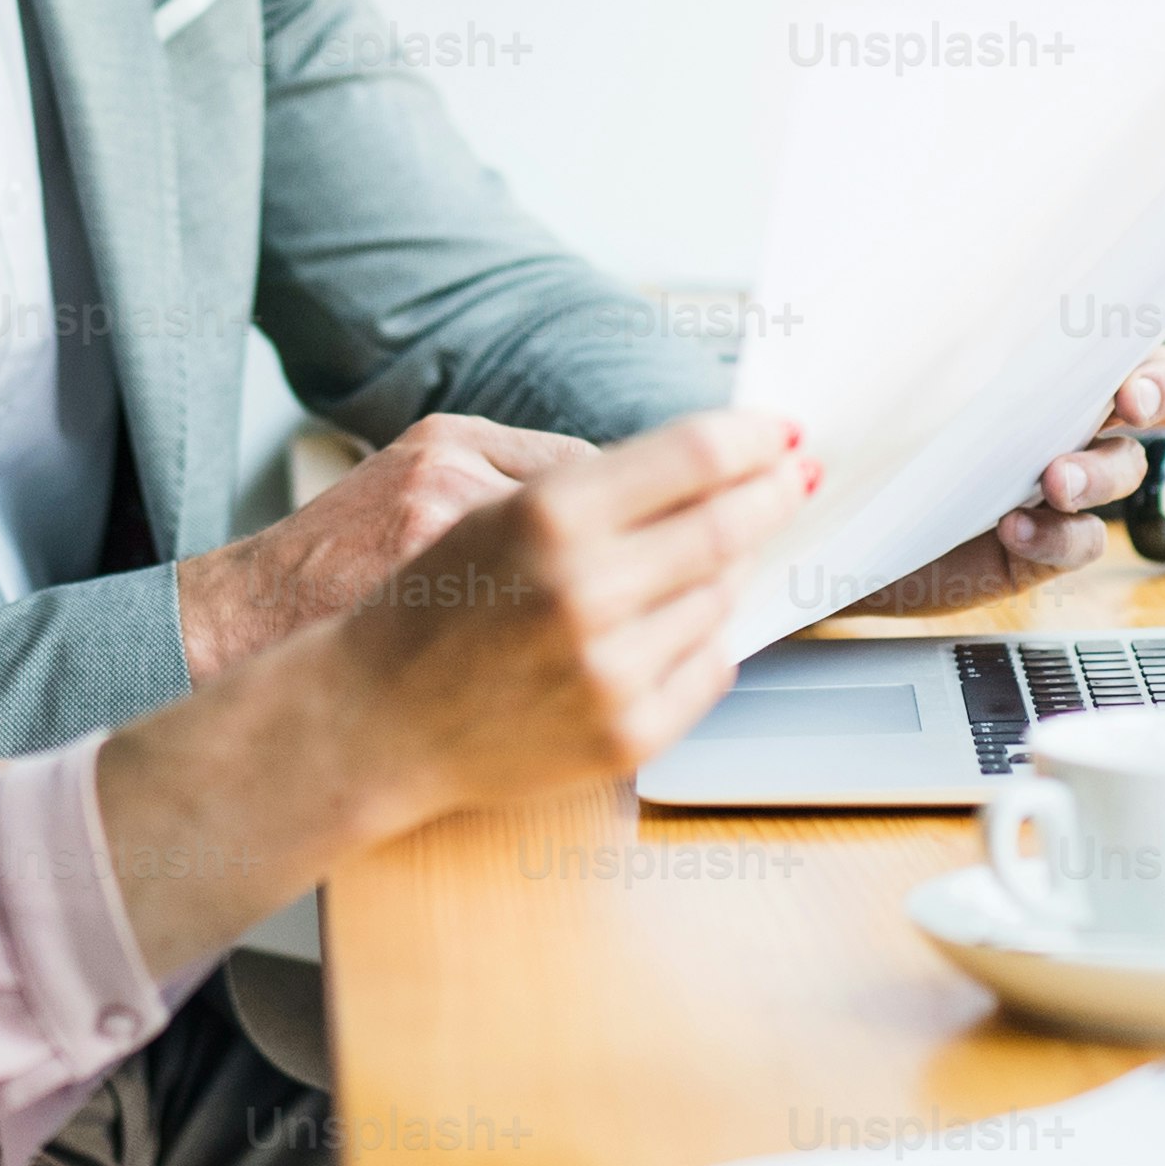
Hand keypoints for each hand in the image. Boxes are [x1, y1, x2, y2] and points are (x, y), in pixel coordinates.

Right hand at [91, 410, 806, 968]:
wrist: (367, 719)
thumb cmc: (420, 601)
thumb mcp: (478, 495)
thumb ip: (585, 473)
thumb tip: (690, 465)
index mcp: (549, 515)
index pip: (694, 456)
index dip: (753, 436)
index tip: (782, 431)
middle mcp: (586, 592)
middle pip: (728, 525)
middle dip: (774, 493)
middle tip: (797, 475)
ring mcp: (610, 670)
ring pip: (722, 596)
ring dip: (730, 567)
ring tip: (712, 551)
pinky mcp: (624, 734)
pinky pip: (710, 668)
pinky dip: (707, 635)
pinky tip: (680, 617)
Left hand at [836, 346, 1164, 619]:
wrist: (836, 523)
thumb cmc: (867, 428)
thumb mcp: (896, 358)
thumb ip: (935, 319)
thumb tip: (949, 266)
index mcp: (1039, 366)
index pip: (1119, 342)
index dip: (1144, 353)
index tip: (1130, 372)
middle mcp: (1062, 420)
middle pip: (1146, 402)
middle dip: (1152, 398)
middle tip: (1126, 408)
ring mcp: (1057, 486)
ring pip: (1121, 471)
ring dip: (1099, 474)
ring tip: (1057, 482)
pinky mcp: (1039, 546)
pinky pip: (1080, 542)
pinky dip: (1059, 537)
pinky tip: (1015, 528)